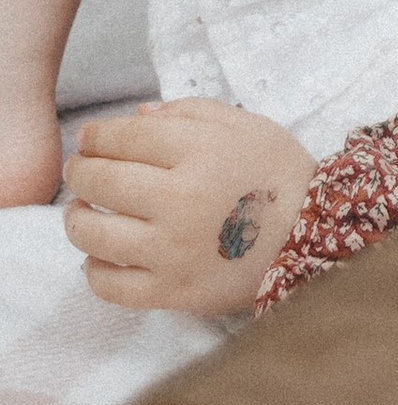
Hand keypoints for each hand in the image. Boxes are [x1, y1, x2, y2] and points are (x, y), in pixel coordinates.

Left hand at [63, 99, 316, 316]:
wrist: (314, 238)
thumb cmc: (279, 175)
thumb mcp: (247, 125)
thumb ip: (190, 112)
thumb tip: (136, 117)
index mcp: (199, 153)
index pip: (122, 137)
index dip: (96, 135)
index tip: (89, 138)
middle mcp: (180, 200)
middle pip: (99, 180)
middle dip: (80, 170)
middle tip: (80, 169)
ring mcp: (171, 251)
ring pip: (92, 234)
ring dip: (75, 219)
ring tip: (81, 212)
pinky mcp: (171, 292)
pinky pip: (109, 285)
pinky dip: (93, 269)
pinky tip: (100, 255)